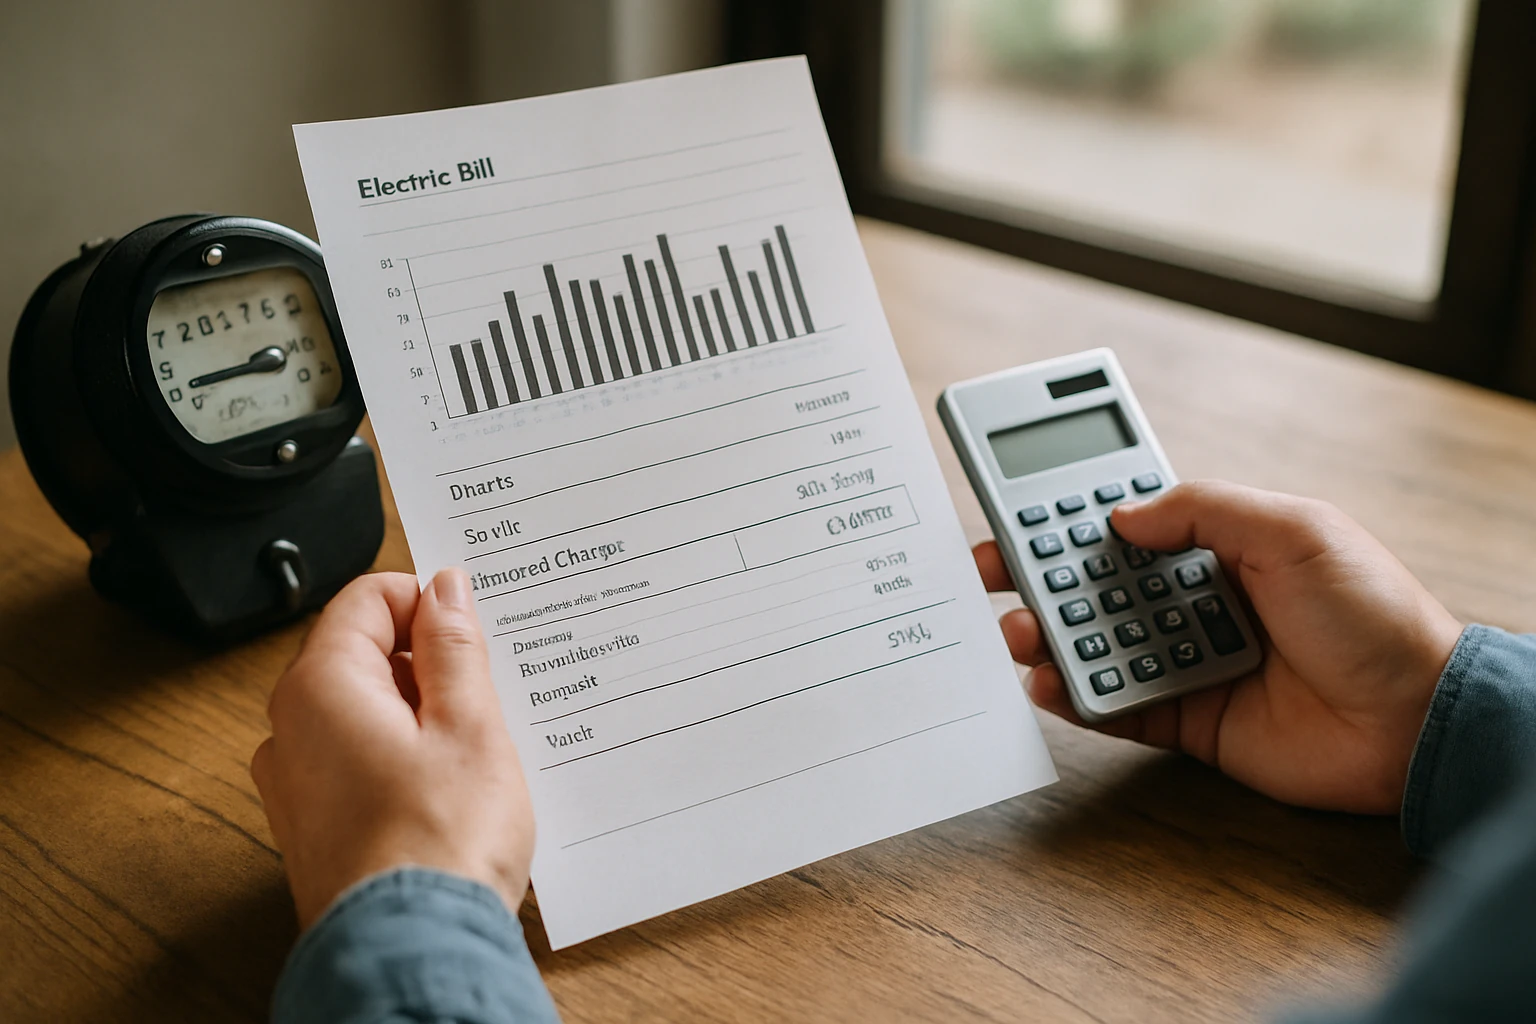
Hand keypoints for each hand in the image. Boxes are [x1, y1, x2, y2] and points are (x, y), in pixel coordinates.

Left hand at [251, 569, 532, 927]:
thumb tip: (445, 591)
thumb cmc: (441, 846)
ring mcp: (296, 782)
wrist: (413, 952)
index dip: (428, 602)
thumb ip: (454, 647)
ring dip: (422, 712)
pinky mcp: (314, 826)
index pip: (368, 598)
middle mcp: (290, 728)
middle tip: (488, 693)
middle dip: (428, 660)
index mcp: (320, 686)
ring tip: (476, 748)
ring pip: (364, 710)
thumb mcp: (470, 725)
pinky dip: (404, 756)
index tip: (474, 629)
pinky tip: (450, 788)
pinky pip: (358, 760)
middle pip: (362, 652)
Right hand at [976, 481, 1462, 814]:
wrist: (1415, 717)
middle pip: (1095, 581)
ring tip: (1018, 629)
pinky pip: (1116, 706)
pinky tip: (1048, 681)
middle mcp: (1195, 598)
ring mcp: (1187, 659)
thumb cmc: (1374, 614)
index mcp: (1220, 545)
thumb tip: (1120, 515)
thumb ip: (1202, 510)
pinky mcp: (1188, 720)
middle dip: (1036, 572)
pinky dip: (1076, 696)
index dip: (1071, 510)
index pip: (1129, 518)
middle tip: (987, 567)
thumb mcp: (1292, 529)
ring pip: (1096, 641)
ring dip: (1048, 633)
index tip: (1016, 501)